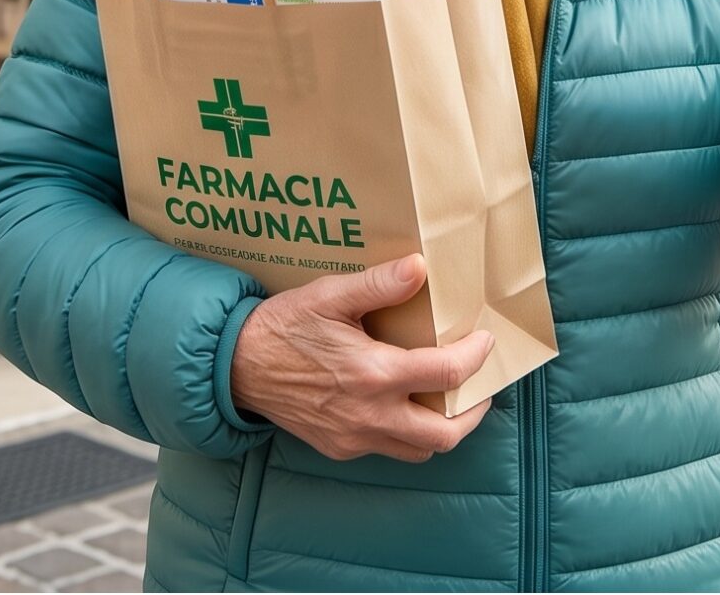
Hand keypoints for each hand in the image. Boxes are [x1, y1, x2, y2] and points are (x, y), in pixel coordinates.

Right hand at [229, 254, 496, 462]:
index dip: (475, 356)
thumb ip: (378, 285)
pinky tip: (401, 405)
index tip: (483, 340)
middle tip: (478, 386)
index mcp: (372, 374)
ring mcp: (354, 438)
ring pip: (419, 451)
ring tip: (445, 398)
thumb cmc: (283, 327)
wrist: (235, 366)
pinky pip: (386, 449)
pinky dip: (405, 433)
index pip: (446, 374)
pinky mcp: (339, 448)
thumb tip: (419, 268)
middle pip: (445, 435)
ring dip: (440, 428)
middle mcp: (369, 415)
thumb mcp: (329, 297)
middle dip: (472, 412)